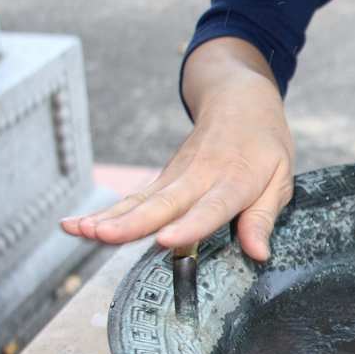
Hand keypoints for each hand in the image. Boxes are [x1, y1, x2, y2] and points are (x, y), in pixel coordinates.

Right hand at [61, 38, 293, 260]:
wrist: (240, 100)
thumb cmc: (264, 144)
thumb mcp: (280, 180)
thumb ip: (263, 218)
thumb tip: (258, 253)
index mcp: (234, 179)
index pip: (211, 207)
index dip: (190, 225)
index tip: (167, 239)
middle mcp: (199, 177)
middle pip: (165, 203)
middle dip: (134, 222)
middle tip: (105, 235)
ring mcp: (176, 177)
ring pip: (141, 200)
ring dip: (110, 216)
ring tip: (81, 230)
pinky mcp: (162, 180)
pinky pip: (132, 199)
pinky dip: (104, 211)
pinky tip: (74, 225)